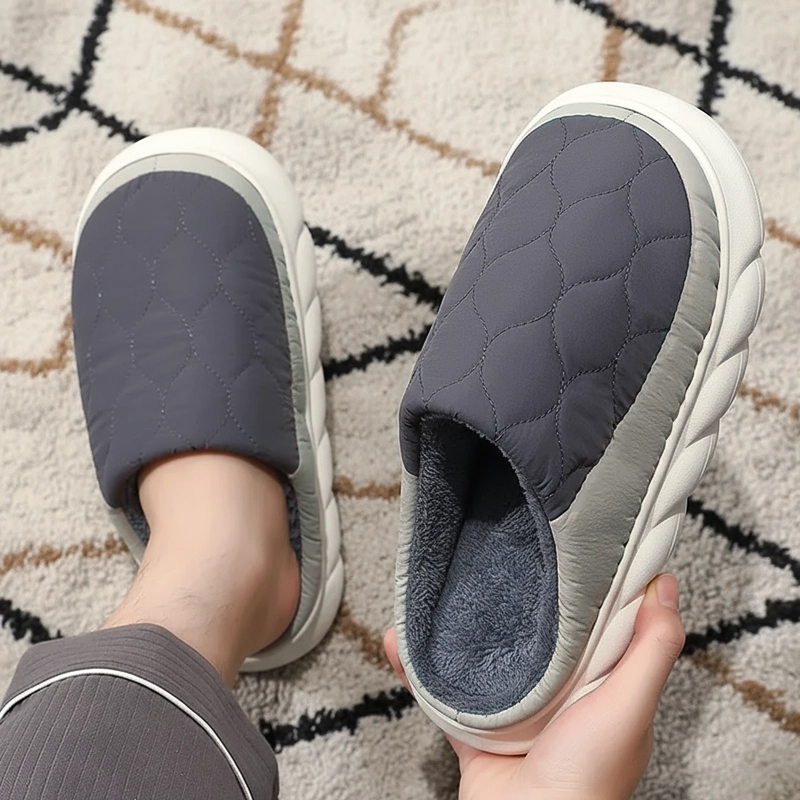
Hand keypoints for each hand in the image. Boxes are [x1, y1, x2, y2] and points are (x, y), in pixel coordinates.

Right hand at [384, 573, 683, 799]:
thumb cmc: (585, 780)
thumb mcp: (626, 706)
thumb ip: (649, 650)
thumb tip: (667, 585)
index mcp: (601, 684)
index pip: (598, 620)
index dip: (586, 583)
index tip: (569, 542)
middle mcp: (560, 693)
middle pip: (538, 632)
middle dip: (513, 596)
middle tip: (493, 553)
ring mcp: (514, 708)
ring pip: (484, 653)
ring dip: (457, 625)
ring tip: (440, 590)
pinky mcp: (475, 724)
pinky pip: (441, 686)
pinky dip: (416, 665)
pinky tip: (400, 640)